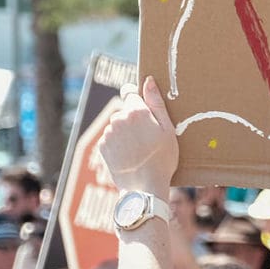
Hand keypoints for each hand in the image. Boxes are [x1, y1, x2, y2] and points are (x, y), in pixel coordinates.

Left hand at [98, 76, 179, 194]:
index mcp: (136, 110)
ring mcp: (108, 133)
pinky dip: (118, 143)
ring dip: (125, 131)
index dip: (136, 97)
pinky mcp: (102, 146)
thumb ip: (156, 102)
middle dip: (134, 119)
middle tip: (147, 137)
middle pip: (125, 110)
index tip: (143, 108)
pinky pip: (110, 138)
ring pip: (117, 125)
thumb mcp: (167, 129)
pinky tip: (129, 155)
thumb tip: (148, 80)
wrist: (143, 188)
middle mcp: (119, 118)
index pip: (129, 90)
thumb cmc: (161, 159)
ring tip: (138, 149)